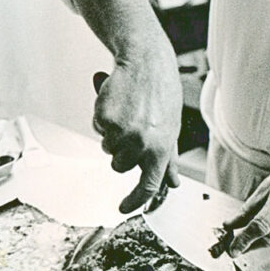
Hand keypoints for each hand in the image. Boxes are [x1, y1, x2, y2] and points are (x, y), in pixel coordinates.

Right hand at [92, 56, 181, 212]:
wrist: (146, 62)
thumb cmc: (161, 94)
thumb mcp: (171, 128)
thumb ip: (169, 159)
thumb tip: (172, 184)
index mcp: (162, 149)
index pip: (148, 186)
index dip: (134, 201)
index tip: (124, 208)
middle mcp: (142, 143)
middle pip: (119, 166)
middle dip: (121, 152)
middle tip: (133, 128)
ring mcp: (122, 132)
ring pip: (106, 147)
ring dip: (112, 134)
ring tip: (127, 112)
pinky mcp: (105, 119)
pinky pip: (97, 129)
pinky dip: (102, 118)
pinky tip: (116, 103)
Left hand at [223, 153, 269, 255]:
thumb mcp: (267, 185)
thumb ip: (248, 208)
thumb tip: (231, 224)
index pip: (260, 226)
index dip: (244, 240)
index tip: (232, 249)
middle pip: (267, 238)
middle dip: (249, 245)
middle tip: (234, 248)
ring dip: (260, 240)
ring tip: (250, 234)